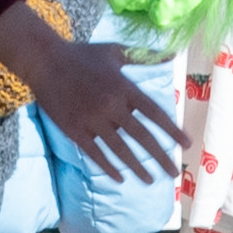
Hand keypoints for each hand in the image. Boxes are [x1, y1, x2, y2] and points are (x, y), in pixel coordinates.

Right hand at [0, 2, 182, 184]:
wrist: (45, 60)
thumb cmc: (82, 54)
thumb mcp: (115, 51)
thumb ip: (144, 56)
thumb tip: (172, 53)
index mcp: (125, 87)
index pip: (155, 113)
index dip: (172, 130)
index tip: (187, 144)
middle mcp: (112, 106)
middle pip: (142, 136)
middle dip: (160, 157)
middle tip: (174, 173)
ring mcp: (92, 120)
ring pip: (120, 149)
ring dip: (137, 167)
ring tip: (150, 180)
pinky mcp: (74, 130)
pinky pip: (95, 153)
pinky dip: (108, 167)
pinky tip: (119, 177)